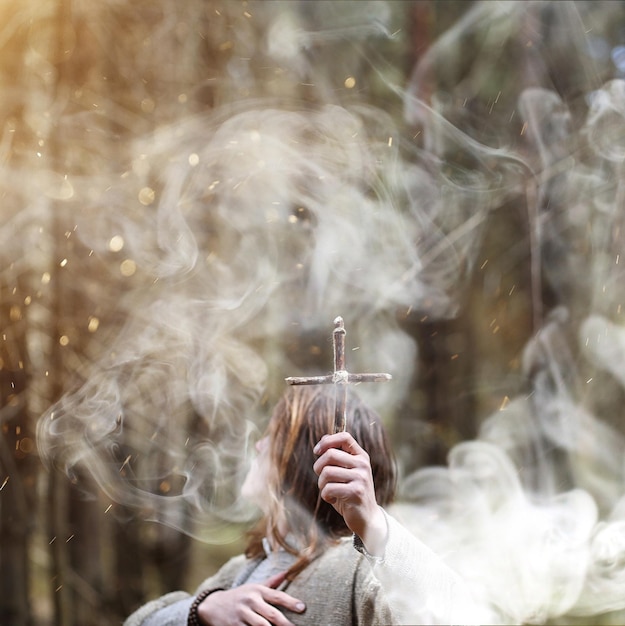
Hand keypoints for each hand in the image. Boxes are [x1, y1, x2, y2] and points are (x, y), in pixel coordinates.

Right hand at [197, 571, 304, 625]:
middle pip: (271, 614)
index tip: (302, 608)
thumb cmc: (240, 596)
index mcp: (257, 591)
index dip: (291, 602)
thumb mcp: (253, 587)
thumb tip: (287, 572)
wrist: (213, 606)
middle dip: (285, 623)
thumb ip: (271, 582)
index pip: (277, 596)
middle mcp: (250, 602)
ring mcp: (242, 615)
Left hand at [313, 432, 387, 555]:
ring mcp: (361, 478)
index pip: (344, 437)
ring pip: (327, 472)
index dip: (327, 441)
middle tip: (322, 478)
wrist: (367, 518)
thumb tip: (323, 438)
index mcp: (361, 456)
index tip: (317, 451)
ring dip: (321, 484)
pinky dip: (325, 495)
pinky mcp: (356, 492)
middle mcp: (363, 464)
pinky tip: (332, 499)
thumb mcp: (346, 471)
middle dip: (319, 466)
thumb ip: (338, 456)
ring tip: (328, 490)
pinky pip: (329, 488)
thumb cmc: (351, 492)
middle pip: (330, 454)